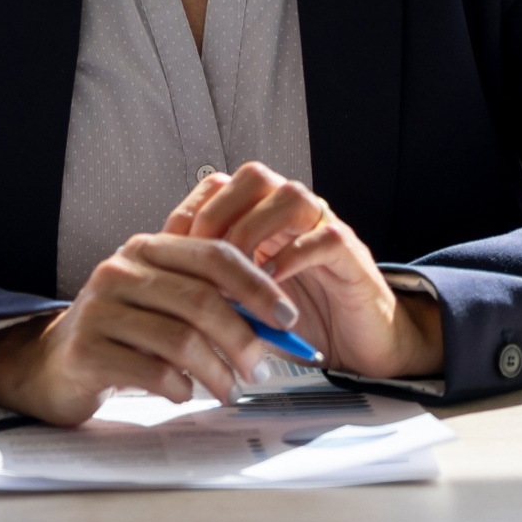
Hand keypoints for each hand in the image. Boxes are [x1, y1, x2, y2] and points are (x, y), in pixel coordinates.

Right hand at [0, 232, 304, 426]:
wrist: (55, 365)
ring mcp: (98, 309)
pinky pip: (150, 371)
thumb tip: (278, 321)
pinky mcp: (86, 351)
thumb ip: (211, 298)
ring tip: (229, 390)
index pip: (214, 255)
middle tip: (262, 370)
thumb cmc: (124, 334)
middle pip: (201, 300)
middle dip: (243, 339)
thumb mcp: (164, 303)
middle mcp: (120, 271)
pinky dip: (179, 387)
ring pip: (180, 339)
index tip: (288, 319)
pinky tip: (185, 393)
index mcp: (148, 249)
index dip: (258, 286)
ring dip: (216, 371)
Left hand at [167, 163, 443, 381]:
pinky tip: (271, 286)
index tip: (170, 253)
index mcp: (263, 216)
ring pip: (290, 196)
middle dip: (218, 215)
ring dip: (253, 232)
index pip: (220, 186)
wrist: (359, 345)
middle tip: (201, 260)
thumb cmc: (299, 318)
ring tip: (236, 275)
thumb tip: (163, 284)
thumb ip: (212, 284)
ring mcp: (324, 228)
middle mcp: (293, 213)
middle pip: (254, 176)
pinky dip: (292, 258)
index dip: (190, 214)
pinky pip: (324, 239)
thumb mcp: (243, 299)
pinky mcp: (351, 254)